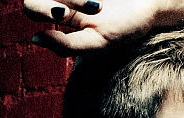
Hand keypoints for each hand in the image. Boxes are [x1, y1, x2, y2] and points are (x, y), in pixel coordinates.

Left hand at [23, 0, 176, 55]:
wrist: (150, 5)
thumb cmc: (124, 27)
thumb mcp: (96, 44)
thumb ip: (65, 46)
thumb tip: (34, 38)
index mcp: (62, 15)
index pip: (33, 8)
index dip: (42, 9)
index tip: (63, 13)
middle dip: (51, 3)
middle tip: (77, 9)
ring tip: (95, 5)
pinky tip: (98, 1)